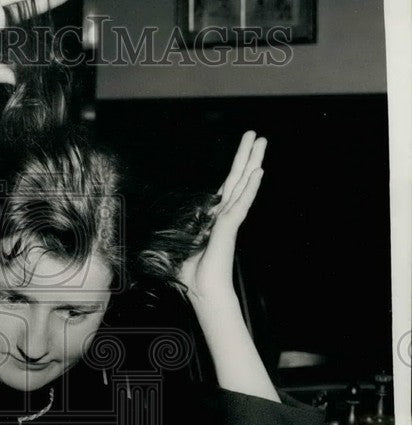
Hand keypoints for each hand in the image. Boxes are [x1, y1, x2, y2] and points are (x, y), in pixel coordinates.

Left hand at [177, 130, 265, 306]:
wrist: (203, 290)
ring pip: (243, 184)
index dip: (236, 168)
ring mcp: (230, 220)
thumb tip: (163, 228)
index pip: (228, 187)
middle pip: (238, 179)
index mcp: (216, 217)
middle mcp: (226, 215)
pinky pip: (241, 203)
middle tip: (256, 135)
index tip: (245, 151)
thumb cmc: (194, 273)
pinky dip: (250, 187)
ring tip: (262, 142)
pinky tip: (258, 172)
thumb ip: (182, 232)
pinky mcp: (230, 227)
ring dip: (253, 162)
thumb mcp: (181, 244)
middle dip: (247, 156)